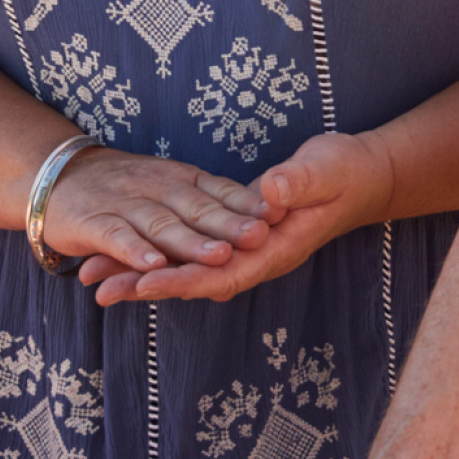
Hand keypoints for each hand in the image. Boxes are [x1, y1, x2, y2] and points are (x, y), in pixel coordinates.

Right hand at [42, 147, 273, 280]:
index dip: (247, 203)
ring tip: (218, 256)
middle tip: (260, 236)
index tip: (278, 215)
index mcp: (181, 178)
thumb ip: (205, 201)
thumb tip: (263, 219)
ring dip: (190, 242)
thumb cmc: (124, 185)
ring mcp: (125, 204)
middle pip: (198, 208)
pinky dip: (134, 251)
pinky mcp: (92, 222)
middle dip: (229, 224)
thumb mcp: (170, 184)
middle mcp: (157, 187)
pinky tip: (152, 266)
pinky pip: (116, 238)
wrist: (56, 174)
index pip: (220, 191)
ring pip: (163, 225)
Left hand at [75, 130, 392, 305]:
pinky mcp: (234, 237)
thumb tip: (268, 194)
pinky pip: (191, 252)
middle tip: (96, 287)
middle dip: (145, 284)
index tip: (141, 284)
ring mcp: (244, 250)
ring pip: (187, 269)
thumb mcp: (325, 170)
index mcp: (275, 250)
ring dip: (142, 273)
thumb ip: (298, 184)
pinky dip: (159, 254)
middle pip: (193, 280)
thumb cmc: (345, 172)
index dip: (180, 279)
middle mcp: (255, 258)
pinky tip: (127, 254)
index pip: (220, 274)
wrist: (363, 176)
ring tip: (95, 277)